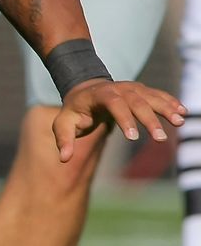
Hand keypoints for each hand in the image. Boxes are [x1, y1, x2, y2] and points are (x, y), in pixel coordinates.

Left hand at [54, 79, 185, 163]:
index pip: (113, 103)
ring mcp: (131, 87)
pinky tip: (182, 112)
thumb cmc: (74, 111)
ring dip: (166, 109)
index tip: (133, 138)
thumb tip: (64, 158)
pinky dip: (170, 102)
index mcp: (98, 95)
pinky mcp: (141, 90)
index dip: (124, 119)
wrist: (85, 91)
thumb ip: (63, 139)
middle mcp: (117, 88)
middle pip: (136, 101)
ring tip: (179, 122)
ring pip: (150, 97)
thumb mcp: (62, 124)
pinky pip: (158, 95)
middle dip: (149, 119)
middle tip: (159, 138)